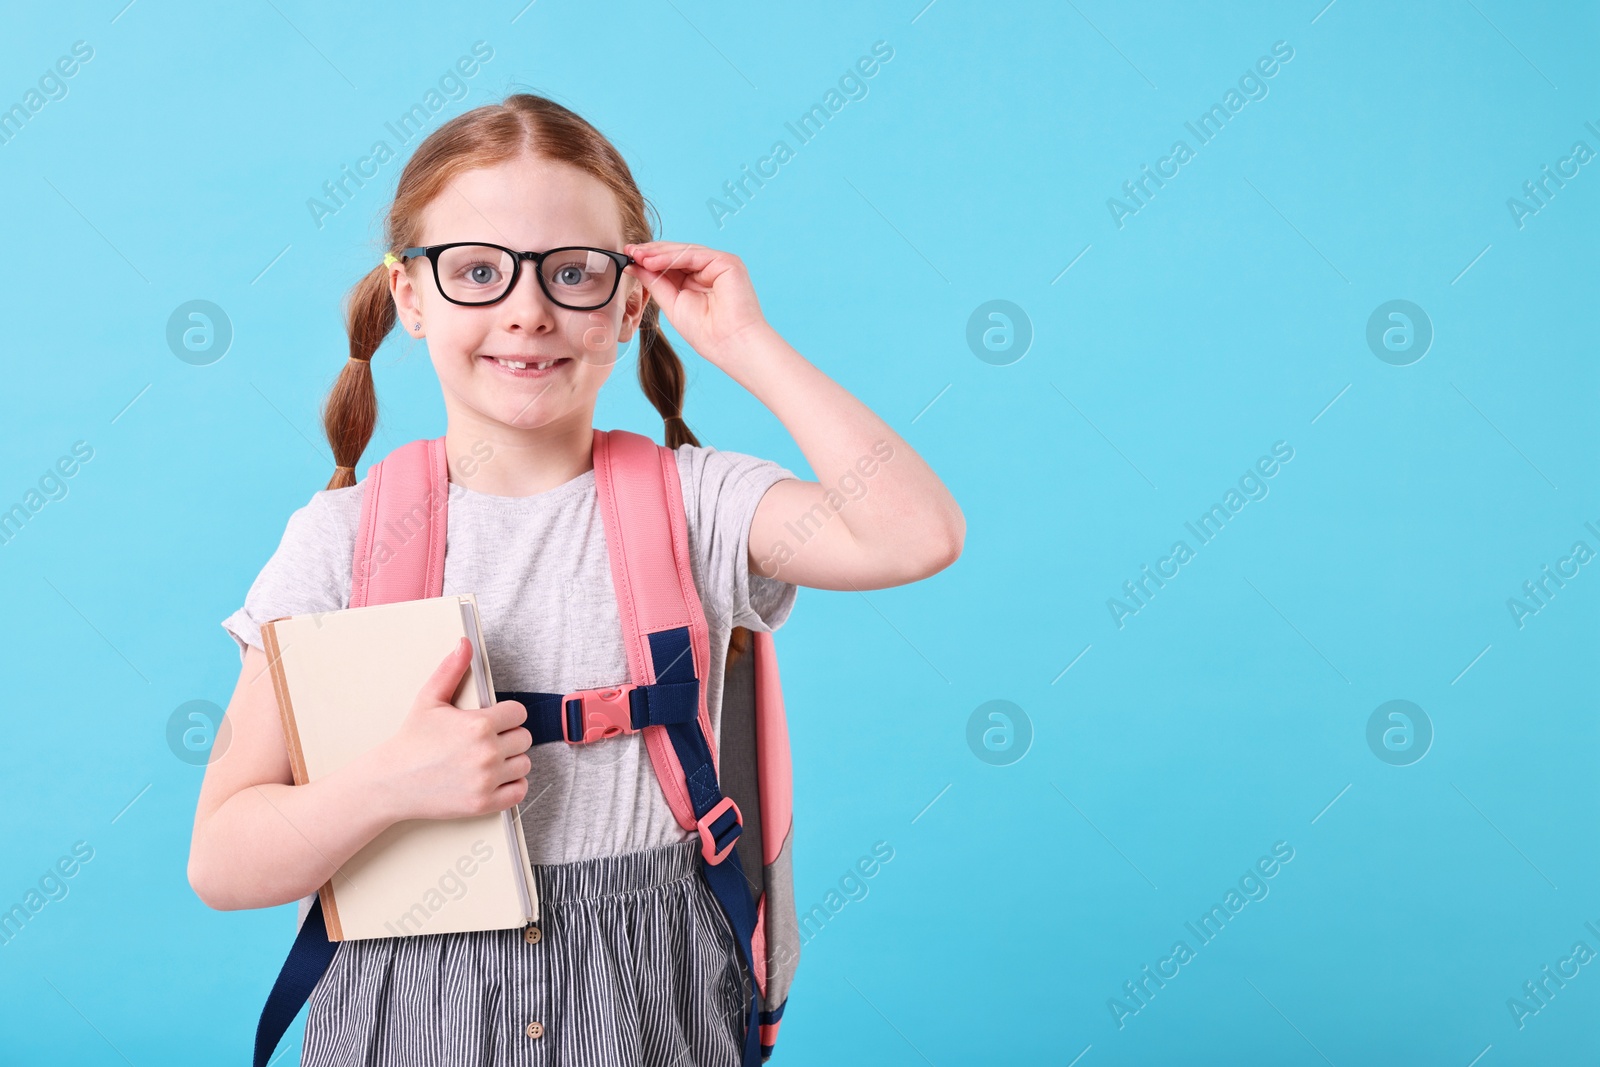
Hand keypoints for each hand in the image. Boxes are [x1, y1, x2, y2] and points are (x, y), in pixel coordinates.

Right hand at [369, 637, 532, 821]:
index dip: (507, 715)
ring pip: (524, 764)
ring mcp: (486, 779)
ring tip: (488, 759)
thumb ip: (451, 670)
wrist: (391, 781)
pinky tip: (495, 778)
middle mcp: (487, 752)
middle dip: (508, 737)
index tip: (493, 720)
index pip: (519, 713)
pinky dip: (512, 785)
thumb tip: (464, 644)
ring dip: (511, 761)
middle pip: (524, 739)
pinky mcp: (484, 803)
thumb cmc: (411, 740)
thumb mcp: (429, 699)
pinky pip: (519, 791)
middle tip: (487, 741)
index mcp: (478, 724)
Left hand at [622, 241, 770, 367]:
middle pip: (676, 254)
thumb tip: (634, 265)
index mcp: (698, 280)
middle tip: (628, 251)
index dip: (648, 260)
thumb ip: (656, 283)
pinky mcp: (727, 262)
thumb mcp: (672, 304)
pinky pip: (694, 254)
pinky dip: (671, 257)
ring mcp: (719, 264)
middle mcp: (709, 269)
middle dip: (650, 252)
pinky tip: (652, 261)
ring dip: (657, 253)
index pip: (670, 263)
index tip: (626, 257)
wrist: (730, 345)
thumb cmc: (707, 333)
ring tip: (637, 256)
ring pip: (683, 252)